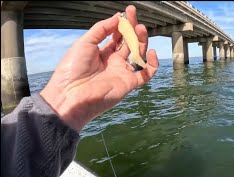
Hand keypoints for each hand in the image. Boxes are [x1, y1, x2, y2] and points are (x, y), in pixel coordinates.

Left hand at [40, 5, 158, 132]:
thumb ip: (102, 29)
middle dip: (133, 29)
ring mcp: (122, 72)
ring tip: (140, 29)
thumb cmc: (73, 68)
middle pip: (129, 43)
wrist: (70, 95)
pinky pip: (146, 74)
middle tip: (134, 16)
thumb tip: (117, 17)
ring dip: (142, 41)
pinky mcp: (129, 83)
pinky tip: (151, 52)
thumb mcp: (85, 42)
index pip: (117, 36)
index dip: (123, 24)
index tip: (127, 12)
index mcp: (102, 52)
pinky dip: (152, 64)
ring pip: (138, 54)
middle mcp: (114, 61)